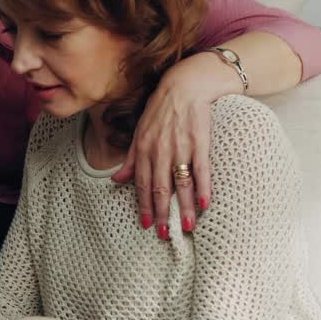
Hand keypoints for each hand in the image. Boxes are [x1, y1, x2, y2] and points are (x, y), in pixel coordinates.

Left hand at [113, 54, 223, 238]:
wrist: (185, 85)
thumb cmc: (161, 110)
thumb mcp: (139, 132)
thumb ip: (130, 159)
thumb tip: (116, 181)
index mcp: (143, 149)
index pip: (142, 183)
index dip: (143, 205)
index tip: (147, 225)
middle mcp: (160, 150)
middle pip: (159, 187)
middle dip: (161, 213)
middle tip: (165, 234)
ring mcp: (180, 146)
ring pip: (180, 182)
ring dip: (182, 207)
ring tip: (186, 227)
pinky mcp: (200, 141)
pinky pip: (201, 169)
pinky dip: (203, 187)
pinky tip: (204, 204)